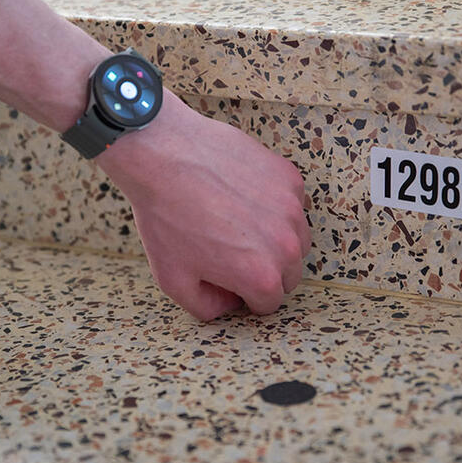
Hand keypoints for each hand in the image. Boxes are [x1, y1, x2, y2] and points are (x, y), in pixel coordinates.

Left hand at [95, 89, 310, 320]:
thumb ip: (207, 307)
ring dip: (274, 240)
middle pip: (289, 274)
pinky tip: (241, 196)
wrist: (165, 155)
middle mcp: (286, 244)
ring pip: (296, 240)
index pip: (269, 303)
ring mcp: (291, 208)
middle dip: (264, 271)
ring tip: (237, 224)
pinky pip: (291, 205)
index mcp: (261, 275)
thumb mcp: (173, 279)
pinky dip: (274, 206)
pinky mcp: (288, 178)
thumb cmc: (166, 215)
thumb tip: (230, 304)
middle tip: (231, 253)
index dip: (246, 296)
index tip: (229, 280)